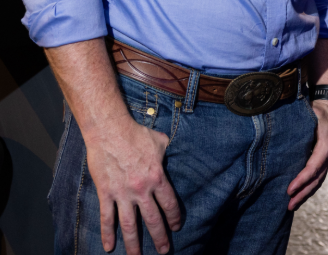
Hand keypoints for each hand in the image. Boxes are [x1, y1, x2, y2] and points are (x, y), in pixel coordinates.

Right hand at [86, 117, 179, 254]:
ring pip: (129, 225)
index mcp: (157, 178)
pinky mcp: (106, 193)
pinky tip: (108, 247)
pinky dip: (107, 233)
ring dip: (133, 243)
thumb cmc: (136, 134)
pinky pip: (106, 217)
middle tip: (164, 251)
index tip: (176, 228)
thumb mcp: (160, 142)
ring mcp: (122, 193)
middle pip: (152, 219)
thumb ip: (166, 152)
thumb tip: (170, 152)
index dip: (173, 218)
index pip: (169, 204)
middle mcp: (141, 189)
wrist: (110, 131)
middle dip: (159, 237)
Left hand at [287, 100, 327, 209]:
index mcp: (326, 145)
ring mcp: (327, 159)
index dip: (301, 180)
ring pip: (318, 181)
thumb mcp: (311, 113)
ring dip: (305, 194)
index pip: (313, 167)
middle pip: (317, 179)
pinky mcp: (323, 160)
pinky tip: (299, 195)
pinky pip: (317, 177)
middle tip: (289, 205)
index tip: (289, 189)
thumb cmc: (318, 110)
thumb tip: (282, 134)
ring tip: (292, 205)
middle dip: (303, 193)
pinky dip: (308, 188)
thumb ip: (301, 125)